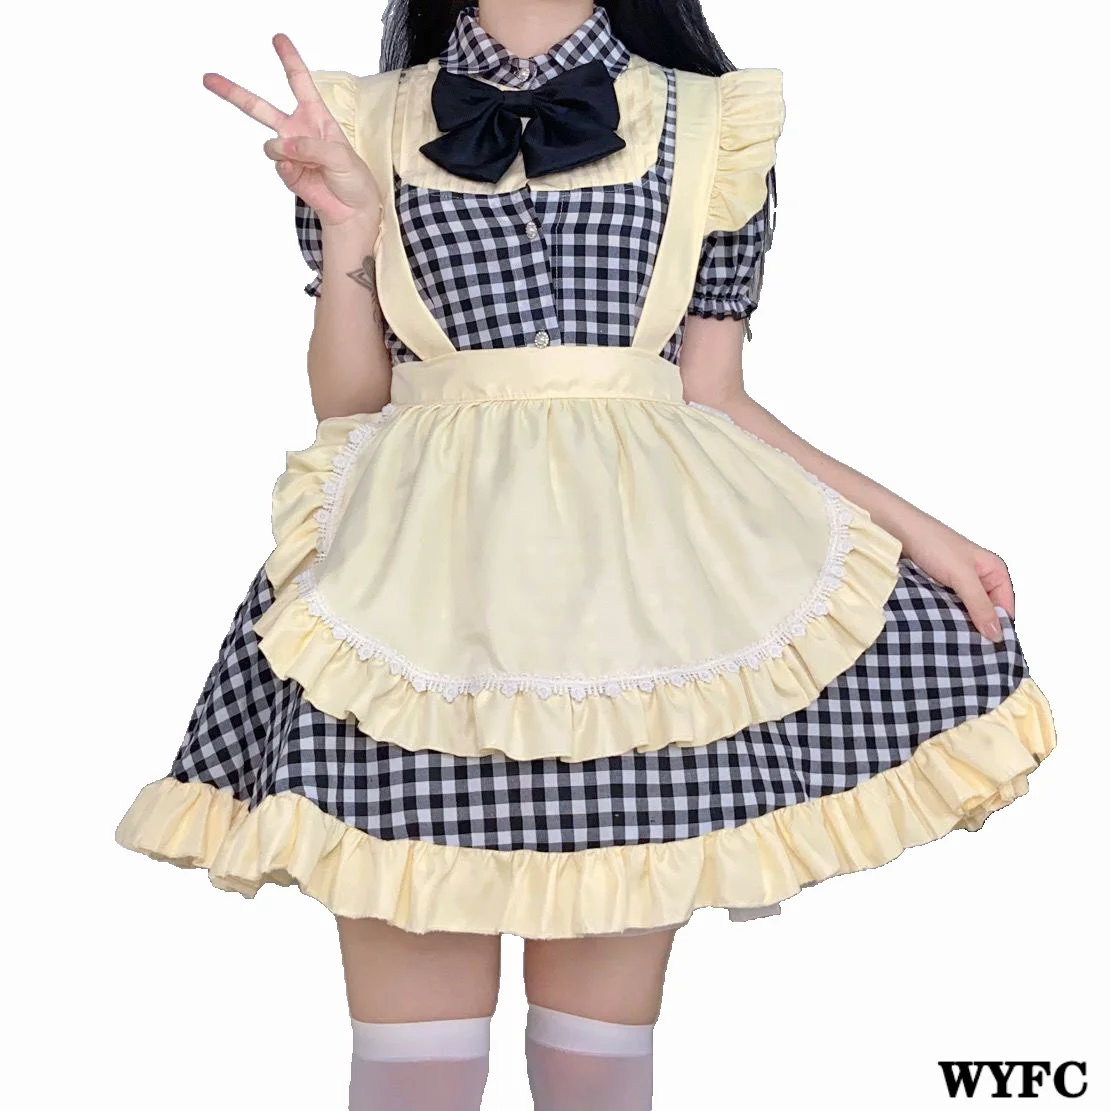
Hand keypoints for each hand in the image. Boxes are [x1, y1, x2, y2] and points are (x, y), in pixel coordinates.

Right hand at [202, 33, 380, 231]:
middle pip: (260, 108)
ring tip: (304, 162)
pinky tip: (304, 175)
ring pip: (269, 144)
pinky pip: (279, 166)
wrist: (353, 210)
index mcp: (316, 116)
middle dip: (233, 93)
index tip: (278, 39)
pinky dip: (290, 170)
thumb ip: (313, 147)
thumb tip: (283, 145)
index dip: (289, 59)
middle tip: (208, 79)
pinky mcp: (287, 173)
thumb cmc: (354, 179)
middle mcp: (298, 131)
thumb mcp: (342, 157)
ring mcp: (290, 153)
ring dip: (282, 150)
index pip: (299, 82)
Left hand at [902, 517, 1014, 642]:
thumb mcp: (961, 575)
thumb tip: (997, 635)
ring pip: (967, 613)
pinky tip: (939, 631)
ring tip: (953, 645)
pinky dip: (946, 619)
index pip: (1006, 609)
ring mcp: (960, 585)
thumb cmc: (933, 543)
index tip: (988, 651)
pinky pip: (949, 609)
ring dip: (960, 626)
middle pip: (987, 613)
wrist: (898, 530)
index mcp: (995, 572)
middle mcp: (981, 579)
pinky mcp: (940, 588)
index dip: (999, 629)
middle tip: (968, 653)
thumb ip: (979, 604)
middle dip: (978, 630)